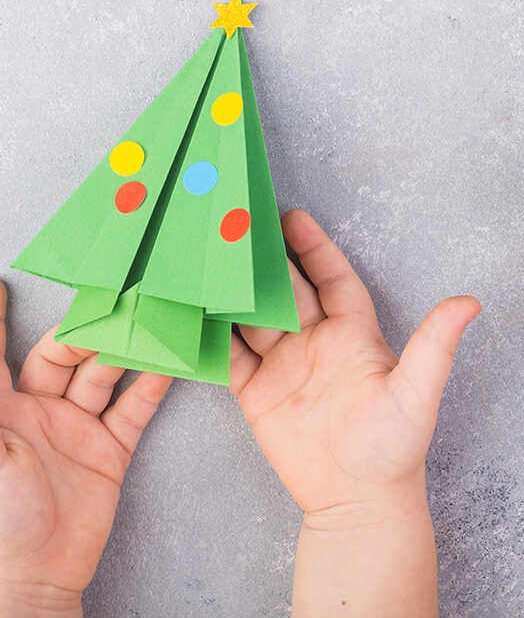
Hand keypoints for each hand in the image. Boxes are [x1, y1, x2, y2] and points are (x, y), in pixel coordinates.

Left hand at [0, 282, 170, 617]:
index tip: (3, 284)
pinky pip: (134, 409)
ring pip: (106, 375)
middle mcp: (39, 410)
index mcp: (1, 408)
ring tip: (152, 319)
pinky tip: (168, 361)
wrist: (32, 578)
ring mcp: (77, 428)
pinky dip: (152, 384)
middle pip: (69, 355)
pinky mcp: (109, 449)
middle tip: (119, 296)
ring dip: (127, 349)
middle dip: (90, 326)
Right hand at [230, 209, 480, 517]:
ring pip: (253, 317)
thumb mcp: (418, 390)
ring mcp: (285, 366)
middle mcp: (317, 341)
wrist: (358, 503)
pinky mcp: (257, 394)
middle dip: (265, 259)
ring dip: (234, 291)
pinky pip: (230, 357)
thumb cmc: (395, 446)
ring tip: (207, 259)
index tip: (292, 217)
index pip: (332, 278)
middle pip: (286, 290)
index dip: (314, 247)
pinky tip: (192, 312)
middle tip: (238, 225)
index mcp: (353, 332)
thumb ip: (436, 344)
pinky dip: (212, 335)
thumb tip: (471, 301)